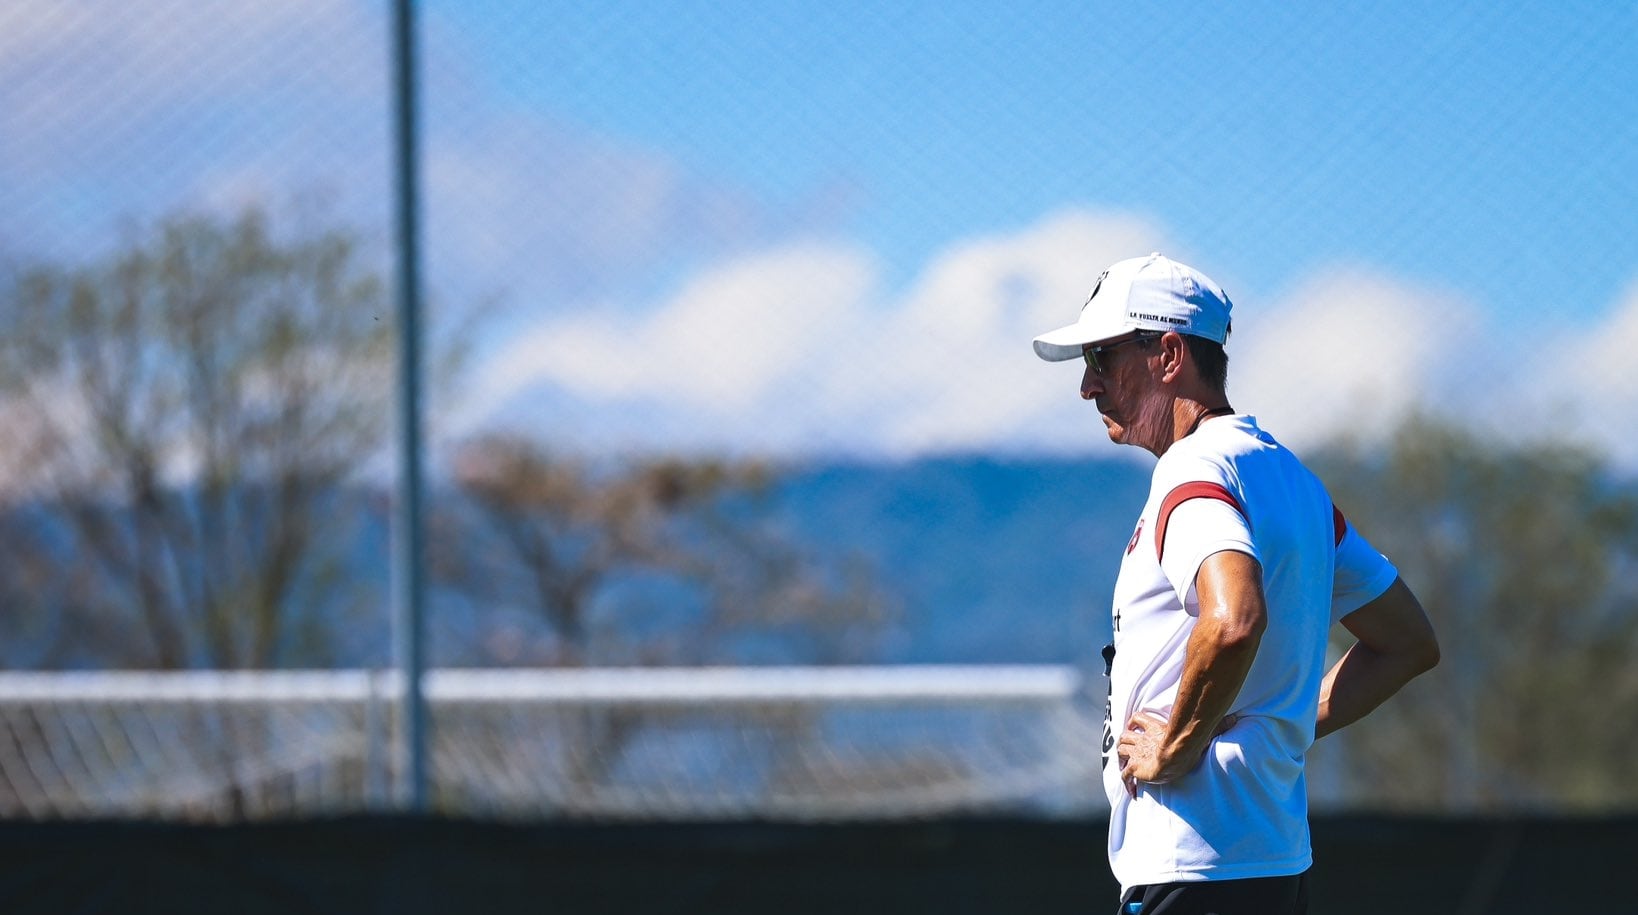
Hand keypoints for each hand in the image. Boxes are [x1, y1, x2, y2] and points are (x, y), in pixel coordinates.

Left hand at [1116, 710, 1239, 797]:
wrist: (1177, 753)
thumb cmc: (1190, 742)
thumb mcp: (1203, 731)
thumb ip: (1218, 725)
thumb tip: (1236, 718)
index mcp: (1156, 729)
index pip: (1139, 718)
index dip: (1135, 721)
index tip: (1134, 726)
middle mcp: (1144, 740)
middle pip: (1125, 735)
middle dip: (1125, 741)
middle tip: (1128, 748)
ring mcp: (1138, 754)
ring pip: (1121, 751)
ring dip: (1122, 756)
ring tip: (1125, 765)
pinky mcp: (1136, 768)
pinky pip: (1125, 775)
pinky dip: (1126, 782)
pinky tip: (1131, 791)